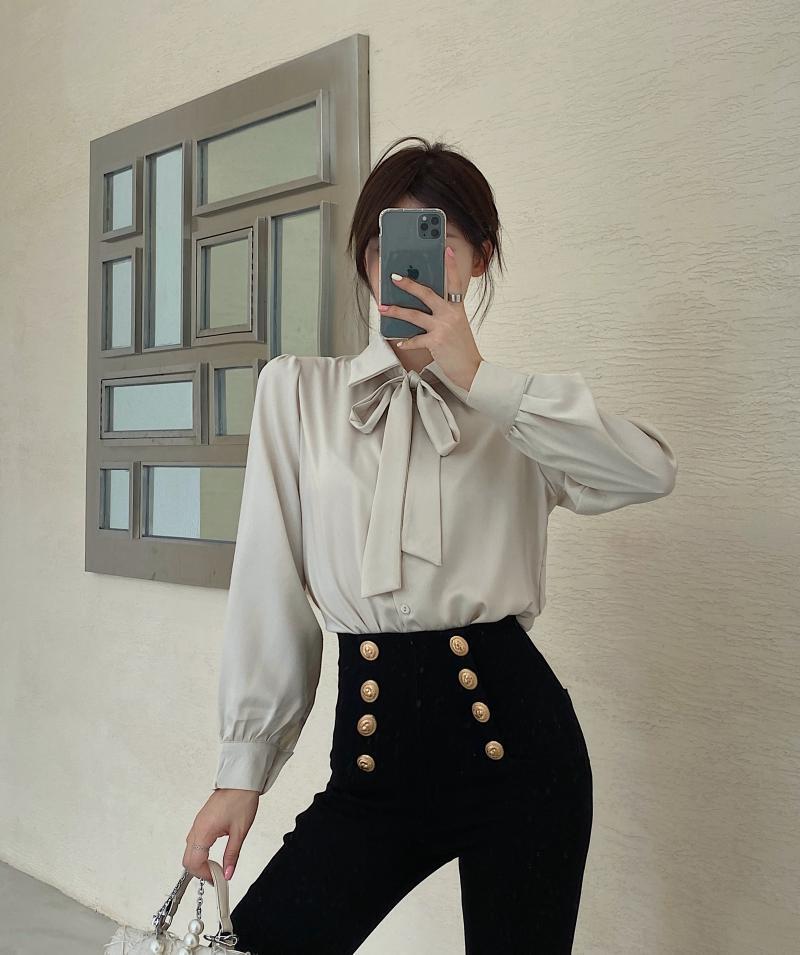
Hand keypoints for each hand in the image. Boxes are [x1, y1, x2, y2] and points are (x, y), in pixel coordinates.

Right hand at [183, 788, 258, 880]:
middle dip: (199, 871)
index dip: (204, 875)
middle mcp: (197, 827)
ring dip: (199, 862)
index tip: (217, 880)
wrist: (241, 781)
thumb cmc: (241, 800)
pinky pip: (194, 841)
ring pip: (189, 850)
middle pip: (187, 859)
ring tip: (216, 867)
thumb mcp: (240, 831)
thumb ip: (232, 855)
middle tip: (215, 876)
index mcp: (204, 831)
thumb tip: (228, 873)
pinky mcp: (201, 820)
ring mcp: (198, 823)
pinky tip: (212, 854)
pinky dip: (200, 852)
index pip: (194, 862)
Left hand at [378, 246, 482, 392]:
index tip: (446, 249)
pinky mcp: (436, 342)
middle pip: (427, 294)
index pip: (454, 282)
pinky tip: (399, 341)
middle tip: (394, 277)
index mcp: (457, 308)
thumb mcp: (457, 325)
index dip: (451, 265)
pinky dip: (406, 341)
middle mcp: (451, 314)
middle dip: (408, 284)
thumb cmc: (462, 348)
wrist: (471, 369)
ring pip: (414, 315)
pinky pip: (415, 339)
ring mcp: (443, 327)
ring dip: (396, 311)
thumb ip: (444, 313)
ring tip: (383, 308)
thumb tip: (422, 307)